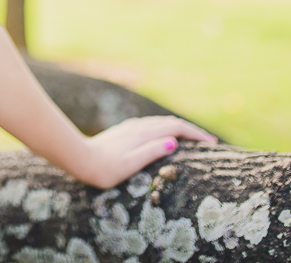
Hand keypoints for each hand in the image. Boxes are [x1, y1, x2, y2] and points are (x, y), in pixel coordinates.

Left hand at [72, 116, 217, 189]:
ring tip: (191, 139)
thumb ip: (150, 151)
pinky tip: (163, 136)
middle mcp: (138, 126)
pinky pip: (151, 126)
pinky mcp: (124, 132)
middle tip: (208, 142)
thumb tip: (174, 141)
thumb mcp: (129, 164)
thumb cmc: (104, 168)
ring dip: (178, 129)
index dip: (196, 134)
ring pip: (161, 123)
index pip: (176, 127)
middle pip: (171, 122)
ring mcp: (131, 128)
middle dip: (191, 130)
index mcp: (143, 133)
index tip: (212, 143)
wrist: (78, 159)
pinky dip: (165, 129)